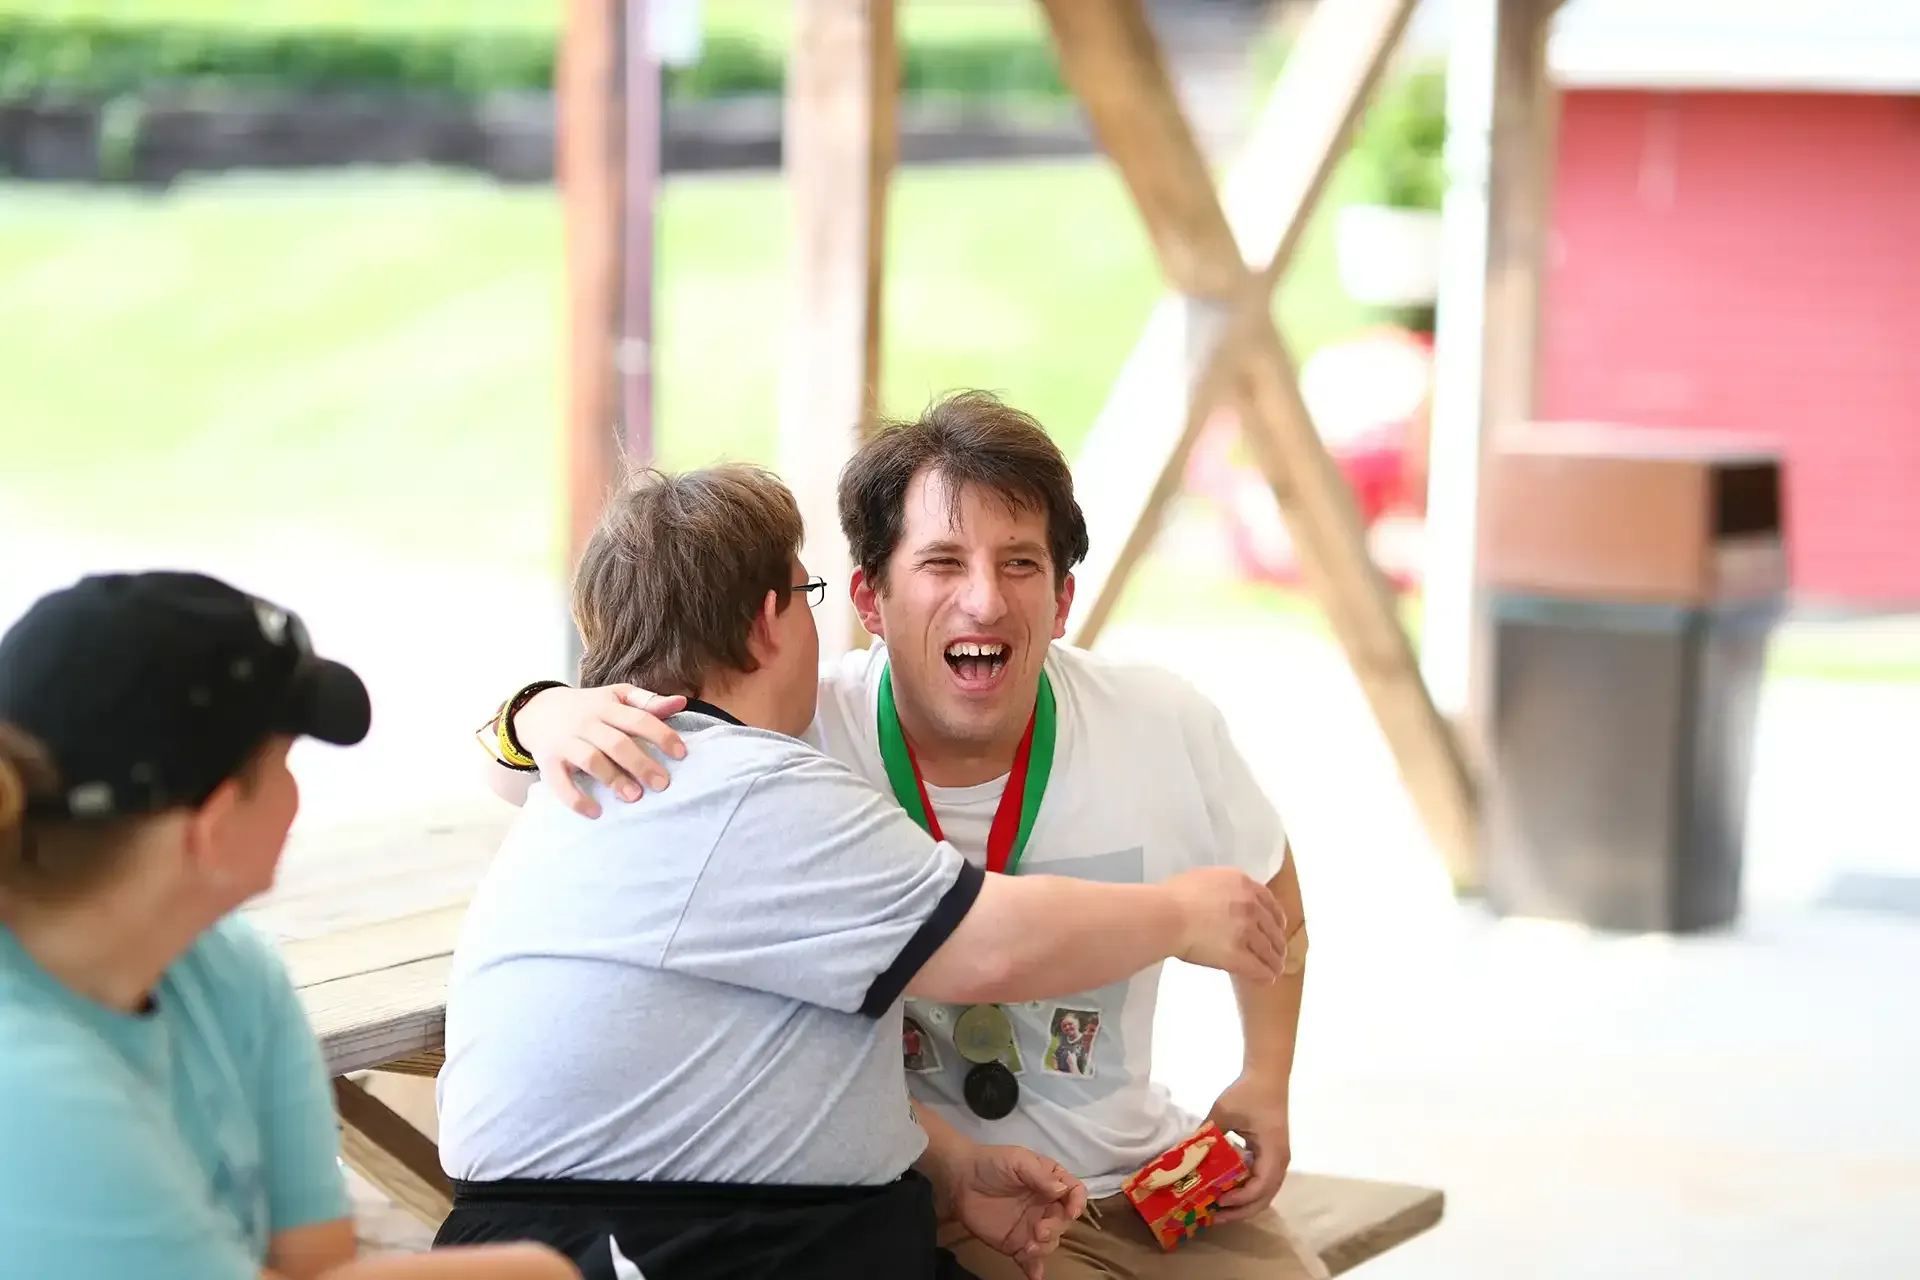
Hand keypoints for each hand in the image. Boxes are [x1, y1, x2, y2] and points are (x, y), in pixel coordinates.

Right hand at [515, 684, 689, 817]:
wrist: (536, 710)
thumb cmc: (587, 706)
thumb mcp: (616, 696)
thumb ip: (647, 702)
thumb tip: (681, 702)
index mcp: (607, 706)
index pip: (638, 719)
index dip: (661, 735)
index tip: (681, 754)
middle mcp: (586, 723)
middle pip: (616, 743)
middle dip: (641, 764)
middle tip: (662, 784)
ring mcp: (566, 743)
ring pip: (591, 760)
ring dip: (613, 779)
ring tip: (634, 797)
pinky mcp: (548, 763)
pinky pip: (560, 783)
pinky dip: (576, 799)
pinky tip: (595, 812)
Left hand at [945, 1145, 1086, 1279]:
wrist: (959, 1180)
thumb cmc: (991, 1163)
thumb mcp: (1017, 1160)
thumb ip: (1040, 1175)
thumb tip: (1062, 1191)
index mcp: (1050, 1183)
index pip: (1074, 1193)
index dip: (1077, 1203)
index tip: (1071, 1211)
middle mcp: (1045, 1206)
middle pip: (1063, 1222)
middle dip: (1055, 1228)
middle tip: (1039, 1231)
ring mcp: (1031, 1227)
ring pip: (1050, 1242)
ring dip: (1044, 1248)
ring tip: (1027, 1248)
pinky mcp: (1015, 1243)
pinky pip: (1029, 1260)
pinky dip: (1034, 1269)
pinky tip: (1034, 1275)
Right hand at [1164, 868, 1289, 981]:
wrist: (1165, 915)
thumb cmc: (1172, 896)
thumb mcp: (1204, 878)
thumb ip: (1222, 888)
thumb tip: (1222, 898)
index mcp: (1242, 884)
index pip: (1270, 902)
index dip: (1276, 917)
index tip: (1278, 926)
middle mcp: (1250, 906)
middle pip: (1273, 928)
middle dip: (1277, 942)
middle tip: (1278, 952)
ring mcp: (1246, 931)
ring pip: (1269, 950)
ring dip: (1274, 961)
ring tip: (1275, 969)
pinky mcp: (1238, 955)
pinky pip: (1258, 968)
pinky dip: (1265, 975)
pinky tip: (1267, 979)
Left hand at [1207, 1073, 1291, 1223]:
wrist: (1268, 1075)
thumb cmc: (1248, 1092)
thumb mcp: (1224, 1112)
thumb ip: (1207, 1133)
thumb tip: (1186, 1154)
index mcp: (1273, 1152)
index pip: (1259, 1187)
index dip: (1239, 1199)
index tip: (1217, 1201)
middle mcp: (1280, 1162)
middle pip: (1264, 1198)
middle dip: (1240, 1210)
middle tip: (1214, 1216)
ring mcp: (1277, 1160)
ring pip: (1264, 1192)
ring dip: (1243, 1202)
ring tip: (1218, 1207)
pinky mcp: (1271, 1155)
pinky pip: (1261, 1181)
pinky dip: (1246, 1190)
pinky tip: (1226, 1189)